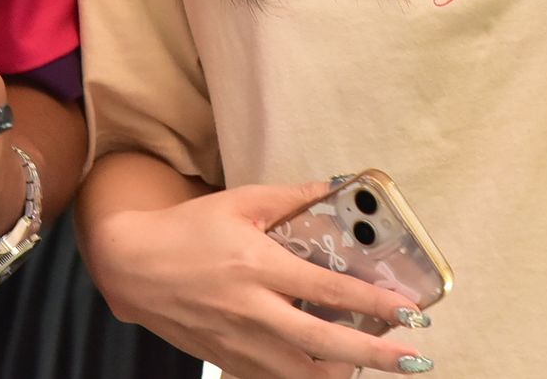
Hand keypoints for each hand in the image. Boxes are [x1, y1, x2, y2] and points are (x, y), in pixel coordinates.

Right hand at [94, 180, 435, 378]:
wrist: (131, 266)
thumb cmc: (186, 230)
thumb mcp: (239, 202)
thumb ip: (291, 196)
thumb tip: (336, 186)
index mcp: (260, 268)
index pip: (330, 292)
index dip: (375, 305)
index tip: (410, 311)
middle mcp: (254, 312)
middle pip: (326, 345)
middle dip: (376, 356)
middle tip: (415, 358)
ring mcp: (240, 344)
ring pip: (302, 375)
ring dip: (345, 375)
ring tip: (375, 367)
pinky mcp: (227, 360)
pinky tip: (327, 371)